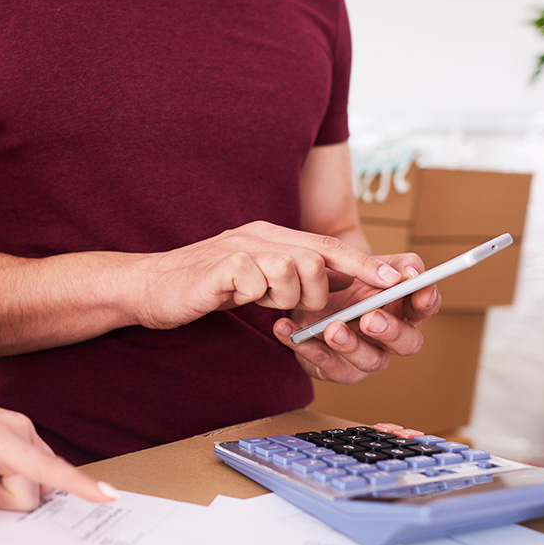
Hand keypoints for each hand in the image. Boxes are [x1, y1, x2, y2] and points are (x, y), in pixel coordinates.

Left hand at [0, 382, 117, 536]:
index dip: (78, 484)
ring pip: (32, 482)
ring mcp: (25, 430)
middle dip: (0, 498)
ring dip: (3, 488)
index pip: (46, 467)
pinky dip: (7, 477)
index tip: (109, 495)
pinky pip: (28, 471)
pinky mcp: (24, 435)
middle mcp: (21, 430)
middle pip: (32, 490)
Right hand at [132, 221, 403, 330]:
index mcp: (270, 236)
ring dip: (285, 297)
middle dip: (316, 294)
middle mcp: (259, 235)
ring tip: (260, 303)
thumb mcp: (253, 280)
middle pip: (317, 258)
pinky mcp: (222, 266)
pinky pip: (260, 282)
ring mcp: (240, 248)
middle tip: (291, 309)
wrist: (148, 288)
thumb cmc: (201, 288)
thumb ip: (286, 279)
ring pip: (294, 269)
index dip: (363, 264)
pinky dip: (256, 297)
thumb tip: (329, 290)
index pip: (327, 246)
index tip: (395, 280)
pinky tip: (237, 298)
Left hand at [271, 252, 440, 383]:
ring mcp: (364, 358)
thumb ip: (393, 264)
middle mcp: (389, 340)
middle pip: (407, 344)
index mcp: (403, 310)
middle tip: (370, 318)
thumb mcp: (367, 263)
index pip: (425, 308)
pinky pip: (323, 364)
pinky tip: (287, 329)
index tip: (420, 291)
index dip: (426, 301)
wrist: (307, 293)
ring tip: (330, 328)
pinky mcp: (334, 369)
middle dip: (390, 331)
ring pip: (367, 361)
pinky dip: (305, 347)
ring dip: (349, 345)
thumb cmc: (345, 279)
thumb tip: (412, 273)